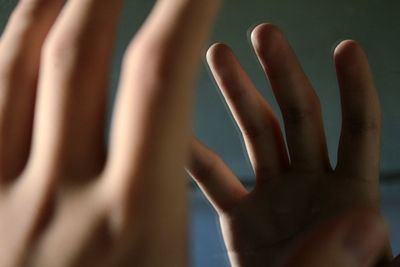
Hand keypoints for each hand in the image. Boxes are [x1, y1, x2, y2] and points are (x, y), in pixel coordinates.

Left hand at [0, 0, 220, 265]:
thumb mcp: (171, 266)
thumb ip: (180, 203)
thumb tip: (183, 141)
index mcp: (134, 221)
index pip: (160, 81)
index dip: (183, 13)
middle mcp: (61, 200)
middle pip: (79, 60)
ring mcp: (2, 200)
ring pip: (16, 73)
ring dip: (45, 10)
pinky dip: (5, 58)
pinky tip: (22, 41)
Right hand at [187, 23, 394, 265]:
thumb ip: (362, 254)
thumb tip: (369, 222)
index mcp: (350, 196)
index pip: (357, 130)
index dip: (354, 87)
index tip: (345, 47)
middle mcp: (310, 185)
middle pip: (298, 116)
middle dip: (282, 72)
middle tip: (264, 31)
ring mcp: (272, 197)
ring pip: (255, 134)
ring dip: (237, 92)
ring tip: (218, 53)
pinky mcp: (241, 218)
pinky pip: (213, 179)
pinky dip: (192, 156)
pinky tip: (173, 131)